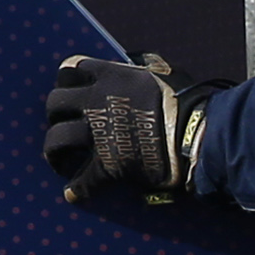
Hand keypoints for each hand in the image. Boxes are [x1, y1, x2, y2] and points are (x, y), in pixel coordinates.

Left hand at [44, 53, 231, 201]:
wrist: (200, 136)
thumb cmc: (189, 102)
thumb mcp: (164, 72)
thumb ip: (145, 66)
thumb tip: (139, 61)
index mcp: (109, 76)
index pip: (69, 70)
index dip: (66, 81)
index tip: (68, 90)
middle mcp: (96, 101)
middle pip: (55, 103)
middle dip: (56, 114)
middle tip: (61, 123)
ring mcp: (99, 134)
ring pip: (57, 139)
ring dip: (54, 150)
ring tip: (58, 159)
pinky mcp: (108, 165)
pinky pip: (83, 180)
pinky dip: (77, 189)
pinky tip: (72, 194)